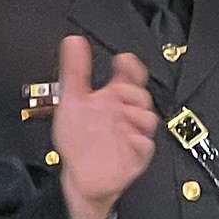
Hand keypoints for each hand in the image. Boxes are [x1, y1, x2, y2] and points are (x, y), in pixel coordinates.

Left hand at [53, 36, 156, 218]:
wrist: (80, 177)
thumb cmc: (77, 141)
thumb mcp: (71, 101)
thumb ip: (74, 71)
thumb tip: (73, 41)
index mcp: (111, 98)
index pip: (129, 75)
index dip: (130, 65)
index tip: (122, 60)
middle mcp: (124, 114)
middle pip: (141, 93)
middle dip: (131, 92)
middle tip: (115, 96)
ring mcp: (132, 134)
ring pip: (147, 118)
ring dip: (134, 116)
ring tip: (117, 121)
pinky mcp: (137, 155)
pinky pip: (145, 145)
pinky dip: (136, 141)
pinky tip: (123, 140)